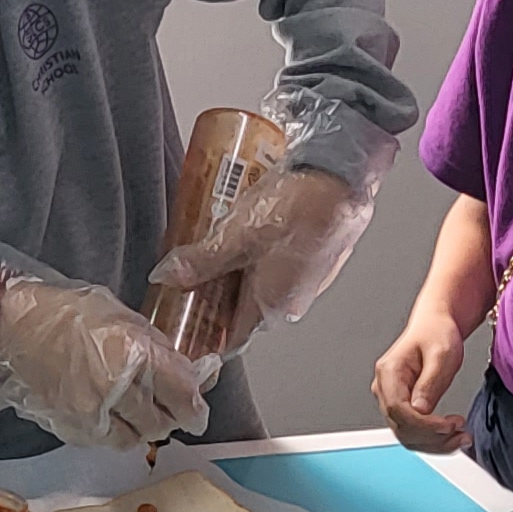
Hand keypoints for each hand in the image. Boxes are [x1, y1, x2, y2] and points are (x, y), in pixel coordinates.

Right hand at [0, 248, 212, 451]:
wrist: (11, 328)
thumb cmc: (66, 314)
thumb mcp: (122, 317)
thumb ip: (158, 348)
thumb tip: (190, 373)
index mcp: (133, 351)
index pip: (182, 395)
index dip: (195, 408)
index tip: (196, 411)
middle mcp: (115, 386)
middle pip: (161, 422)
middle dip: (168, 417)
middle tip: (166, 408)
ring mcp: (91, 411)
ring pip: (136, 438)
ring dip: (143, 428)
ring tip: (136, 411)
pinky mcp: (71, 426)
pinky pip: (106, 442)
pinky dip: (116, 433)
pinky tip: (110, 415)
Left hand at [151, 162, 373, 354]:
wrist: (344, 173)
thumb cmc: (298, 206)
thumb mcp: (236, 234)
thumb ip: (201, 261)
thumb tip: (168, 277)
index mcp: (271, 304)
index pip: (231, 337)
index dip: (206, 333)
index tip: (185, 323)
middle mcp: (293, 300)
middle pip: (244, 308)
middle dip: (217, 294)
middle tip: (190, 275)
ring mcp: (309, 279)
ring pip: (262, 284)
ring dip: (238, 272)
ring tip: (214, 247)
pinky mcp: (319, 257)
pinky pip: (280, 266)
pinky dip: (260, 256)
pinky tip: (247, 231)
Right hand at [371, 308, 470, 450]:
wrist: (435, 327)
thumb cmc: (436, 334)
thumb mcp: (441, 354)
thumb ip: (430, 382)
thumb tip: (420, 410)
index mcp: (389, 372)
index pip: (398, 409)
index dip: (423, 424)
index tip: (448, 426)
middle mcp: (384, 387)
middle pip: (401, 426)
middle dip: (433, 437)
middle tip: (461, 434)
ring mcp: (391, 399)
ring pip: (406, 435)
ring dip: (435, 442)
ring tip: (461, 437)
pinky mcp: (402, 407)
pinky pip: (413, 431)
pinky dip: (433, 439)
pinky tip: (451, 435)